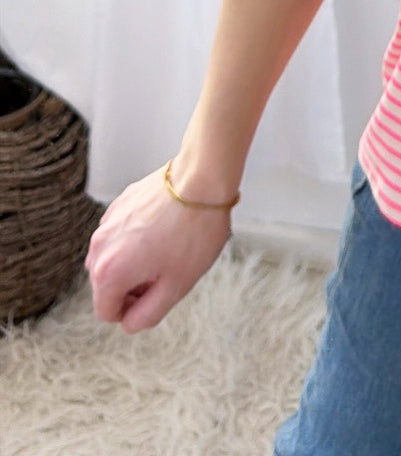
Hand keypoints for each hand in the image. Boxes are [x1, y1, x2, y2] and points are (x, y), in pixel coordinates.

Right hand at [85, 165, 233, 332]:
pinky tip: (165, 227)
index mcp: (108, 272)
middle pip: (106, 285)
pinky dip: (136, 238)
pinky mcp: (120, 203)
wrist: (201, 178)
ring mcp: (107, 221)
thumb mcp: (176, 286)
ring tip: (167, 248)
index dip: (133, 310)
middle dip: (132, 286)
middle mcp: (99, 246)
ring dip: (133, 261)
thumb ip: (147, 315)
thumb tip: (129, 323)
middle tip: (166, 270)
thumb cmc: (193, 232)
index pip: (106, 312)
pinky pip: (121, 234)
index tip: (158, 293)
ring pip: (113, 257)